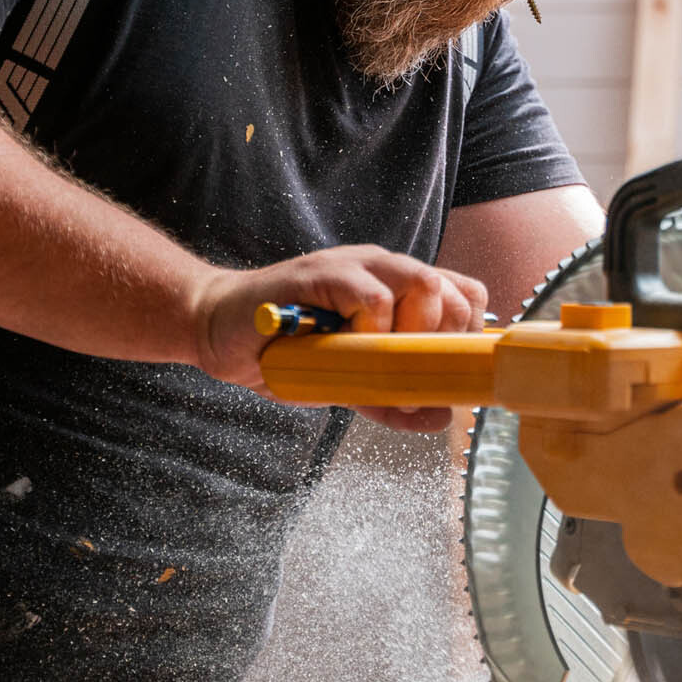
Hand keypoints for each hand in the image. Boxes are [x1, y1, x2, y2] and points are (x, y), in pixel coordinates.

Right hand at [193, 245, 488, 430]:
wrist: (218, 328)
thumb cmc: (283, 350)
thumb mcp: (347, 381)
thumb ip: (392, 397)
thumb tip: (441, 416)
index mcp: (396, 285)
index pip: (464, 294)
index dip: (464, 334)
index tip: (440, 369)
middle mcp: (383, 267)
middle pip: (451, 291)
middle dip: (440, 340)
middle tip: (404, 367)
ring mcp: (354, 265)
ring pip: (423, 283)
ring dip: (409, 331)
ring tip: (372, 354)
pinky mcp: (322, 273)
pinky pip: (373, 296)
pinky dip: (371, 328)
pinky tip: (342, 343)